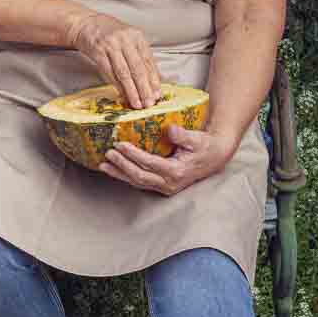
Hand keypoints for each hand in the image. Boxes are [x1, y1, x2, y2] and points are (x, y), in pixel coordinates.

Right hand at [67, 11, 161, 111]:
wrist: (86, 24)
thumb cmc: (110, 34)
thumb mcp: (128, 39)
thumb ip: (139, 55)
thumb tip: (151, 79)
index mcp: (137, 36)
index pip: (148, 61)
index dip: (154, 79)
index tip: (157, 94)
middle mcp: (125, 40)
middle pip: (138, 68)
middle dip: (144, 88)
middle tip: (149, 103)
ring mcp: (111, 45)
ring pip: (124, 73)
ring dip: (132, 91)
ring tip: (137, 103)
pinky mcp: (98, 52)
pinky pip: (110, 72)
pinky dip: (117, 85)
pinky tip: (123, 95)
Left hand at [98, 124, 235, 195]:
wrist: (214, 157)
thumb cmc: (204, 146)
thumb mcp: (197, 138)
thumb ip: (183, 136)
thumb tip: (171, 129)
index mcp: (177, 171)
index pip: (150, 164)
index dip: (133, 155)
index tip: (120, 145)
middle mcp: (169, 183)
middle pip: (140, 177)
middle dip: (122, 165)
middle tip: (108, 153)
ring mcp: (165, 187)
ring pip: (138, 182)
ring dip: (120, 174)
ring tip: (104, 165)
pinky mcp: (161, 185)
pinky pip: (140, 182)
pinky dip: (126, 176)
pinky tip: (114, 170)